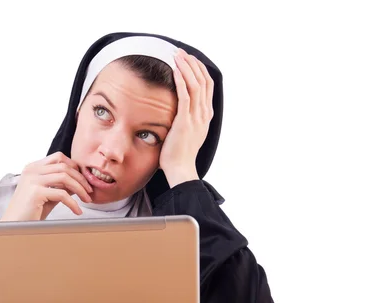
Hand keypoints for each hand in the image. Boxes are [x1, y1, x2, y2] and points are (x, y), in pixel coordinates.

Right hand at [0, 152, 92, 221]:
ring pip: (65, 177)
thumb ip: (61, 185)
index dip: (74, 167)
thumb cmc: (30, 211)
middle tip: (89, 191)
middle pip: (64, 166)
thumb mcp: (48, 194)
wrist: (14, 225)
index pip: (59, 157)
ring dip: (80, 189)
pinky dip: (73, 203)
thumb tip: (80, 181)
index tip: (84, 180)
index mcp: (33, 167)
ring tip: (87, 199)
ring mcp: (32, 180)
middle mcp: (31, 170)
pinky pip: (62, 194)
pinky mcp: (35, 192)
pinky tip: (77, 211)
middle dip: (81, 178)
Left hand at [159, 48, 214, 186]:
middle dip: (192, 64)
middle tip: (181, 52)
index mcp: (206, 116)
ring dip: (186, 68)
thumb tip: (178, 110)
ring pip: (195, 85)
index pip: (207, 86)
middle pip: (203, 81)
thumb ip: (187, 119)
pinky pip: (185, 96)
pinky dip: (181, 81)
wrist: (180, 169)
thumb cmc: (178, 154)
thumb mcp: (187, 132)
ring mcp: (196, 118)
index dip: (199, 70)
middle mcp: (204, 114)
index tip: (189, 59)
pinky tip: (175, 70)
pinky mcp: (185, 122)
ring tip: (176, 56)